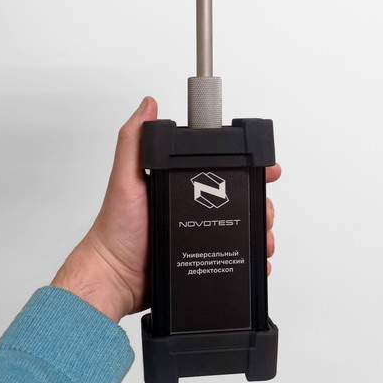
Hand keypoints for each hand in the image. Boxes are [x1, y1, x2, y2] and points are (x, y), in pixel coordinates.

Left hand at [52, 97, 280, 322]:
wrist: (116, 278)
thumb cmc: (117, 229)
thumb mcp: (125, 178)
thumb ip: (134, 141)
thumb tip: (147, 105)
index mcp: (181, 183)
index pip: (223, 168)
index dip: (249, 166)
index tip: (267, 169)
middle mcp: (194, 205)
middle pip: (241, 197)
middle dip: (259, 202)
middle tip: (263, 210)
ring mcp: (201, 232)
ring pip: (243, 227)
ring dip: (259, 230)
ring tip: (262, 237)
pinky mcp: (204, 257)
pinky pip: (236, 255)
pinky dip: (251, 256)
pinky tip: (256, 257)